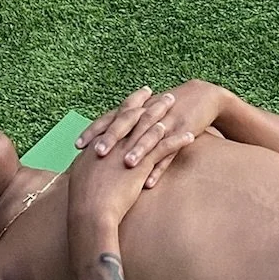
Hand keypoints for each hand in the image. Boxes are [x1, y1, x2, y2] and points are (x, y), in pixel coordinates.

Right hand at [66, 89, 180, 231]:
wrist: (89, 212)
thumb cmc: (82, 199)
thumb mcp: (80, 174)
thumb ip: (87, 163)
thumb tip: (88, 159)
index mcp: (101, 141)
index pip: (119, 116)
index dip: (132, 104)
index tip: (143, 94)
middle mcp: (116, 141)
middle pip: (138, 115)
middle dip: (154, 104)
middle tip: (168, 95)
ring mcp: (129, 150)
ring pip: (151, 126)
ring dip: (166, 115)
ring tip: (180, 108)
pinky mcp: (142, 163)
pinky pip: (164, 148)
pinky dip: (177, 140)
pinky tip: (190, 135)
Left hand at [78, 81, 227, 188]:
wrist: (200, 97)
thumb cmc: (166, 110)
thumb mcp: (145, 114)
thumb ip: (123, 126)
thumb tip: (94, 145)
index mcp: (137, 110)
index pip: (110, 118)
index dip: (94, 130)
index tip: (77, 145)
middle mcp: (148, 114)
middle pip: (127, 124)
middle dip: (112, 138)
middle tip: (98, 152)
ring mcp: (166, 122)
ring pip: (149, 137)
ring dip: (138, 151)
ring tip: (126, 165)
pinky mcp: (182, 133)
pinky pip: (169, 152)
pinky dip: (159, 167)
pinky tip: (150, 182)